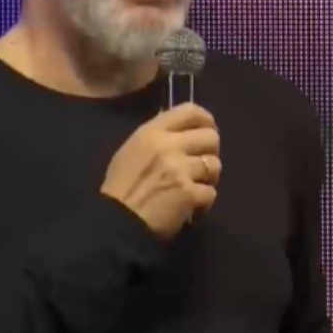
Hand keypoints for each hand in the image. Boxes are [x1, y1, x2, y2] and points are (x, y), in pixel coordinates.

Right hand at [100, 102, 220, 239]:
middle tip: (201, 163)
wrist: (117, 221)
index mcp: (152, 133)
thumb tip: (182, 133)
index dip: (205, 119)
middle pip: (210, 137)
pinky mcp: (189, 194)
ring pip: (215, 165)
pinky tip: (192, 208)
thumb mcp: (131, 150)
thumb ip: (157, 138)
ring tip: (195, 186)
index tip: (207, 129)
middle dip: (211, 150)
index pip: (190, 111)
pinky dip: (204, 202)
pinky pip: (211, 192)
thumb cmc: (121, 187)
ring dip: (209, 177)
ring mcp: (181, 170)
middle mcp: (169, 146)